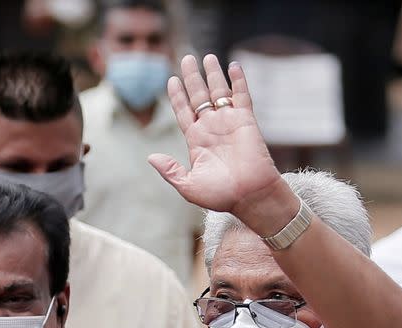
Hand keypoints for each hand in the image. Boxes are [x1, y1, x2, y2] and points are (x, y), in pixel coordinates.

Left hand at [148, 54, 296, 234]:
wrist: (250, 196)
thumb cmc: (221, 195)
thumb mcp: (188, 186)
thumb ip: (170, 171)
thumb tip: (151, 158)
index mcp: (196, 141)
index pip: (184, 112)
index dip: (177, 96)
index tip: (171, 80)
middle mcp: (212, 128)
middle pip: (199, 96)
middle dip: (192, 77)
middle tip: (186, 58)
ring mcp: (229, 123)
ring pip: (218, 92)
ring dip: (213, 74)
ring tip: (206, 57)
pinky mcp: (246, 121)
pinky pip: (242, 96)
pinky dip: (238, 81)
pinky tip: (233, 65)